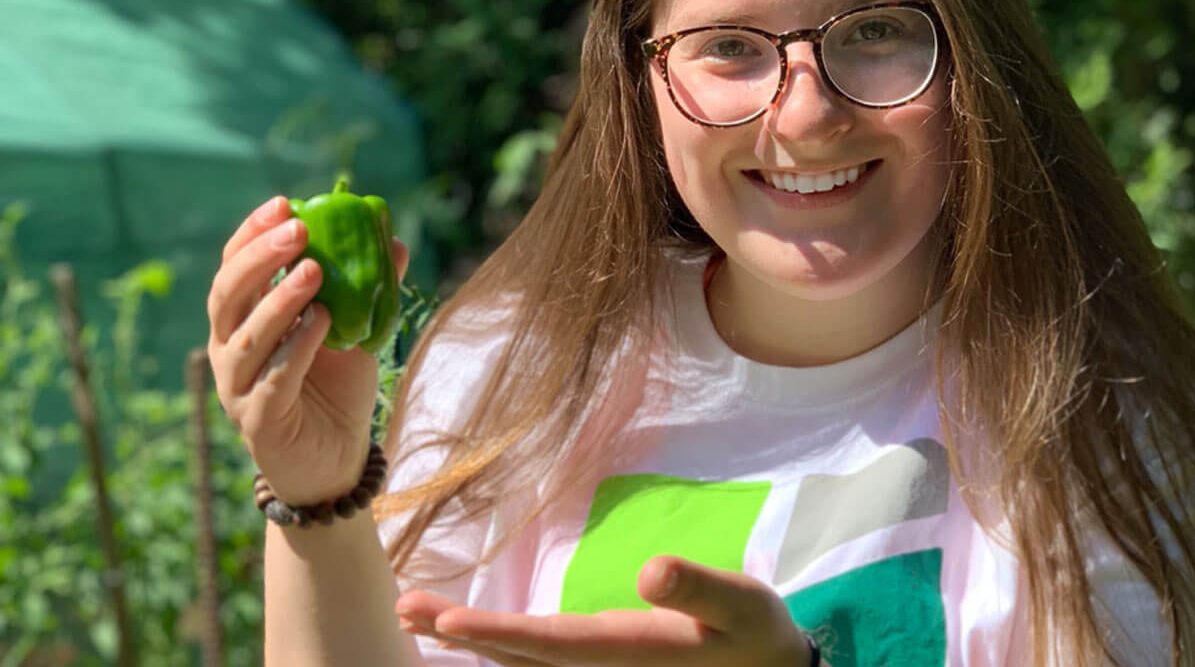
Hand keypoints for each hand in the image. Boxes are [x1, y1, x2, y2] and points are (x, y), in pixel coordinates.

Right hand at [206, 195, 409, 504]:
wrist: (337, 460)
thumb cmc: (338, 388)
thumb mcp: (359, 329)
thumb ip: (370, 287)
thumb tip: (393, 239)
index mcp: (244, 320)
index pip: (234, 267)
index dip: (253, 234)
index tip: (284, 203)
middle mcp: (230, 350)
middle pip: (227, 295)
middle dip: (259, 257)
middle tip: (298, 230)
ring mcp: (237, 387)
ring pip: (248, 336)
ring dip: (279, 299)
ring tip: (315, 271)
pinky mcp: (257, 420)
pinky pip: (273, 378)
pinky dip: (297, 347)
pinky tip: (324, 322)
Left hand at [394, 555, 812, 666]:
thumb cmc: (754, 634)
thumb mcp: (741, 605)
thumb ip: (698, 588)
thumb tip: (650, 570)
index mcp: (629, 654)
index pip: (552, 646)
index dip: (498, 634)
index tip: (450, 622)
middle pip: (519, 657)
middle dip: (462, 634)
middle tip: (407, 607)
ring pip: (522, 663)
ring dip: (471, 642)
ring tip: (420, 615)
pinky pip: (537, 664)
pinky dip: (500, 648)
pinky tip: (472, 636)